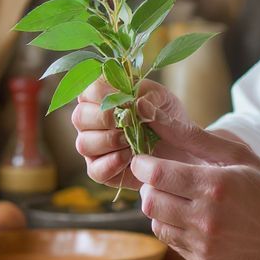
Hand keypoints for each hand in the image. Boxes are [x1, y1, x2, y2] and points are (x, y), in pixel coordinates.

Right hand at [72, 79, 195, 190]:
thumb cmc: (164, 116)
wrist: (179, 145)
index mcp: (102, 96)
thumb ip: (151, 96)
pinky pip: (95, 170)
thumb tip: (138, 103)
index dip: (101, 93)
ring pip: (83, 143)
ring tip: (131, 141)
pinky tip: (129, 157)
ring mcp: (93, 146)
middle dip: (103, 118)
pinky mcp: (101, 169)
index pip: (87, 89)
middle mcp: (92, 121)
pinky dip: (111, 164)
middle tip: (128, 120)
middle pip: (79, 117)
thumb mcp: (164, 99)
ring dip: (109, 141)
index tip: (123, 98)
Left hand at [129, 87, 259, 259]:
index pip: (157, 175)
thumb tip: (156, 118)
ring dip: (161, 208)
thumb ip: (194, 137)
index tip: (143, 161)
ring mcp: (205, 245)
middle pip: (150, 201)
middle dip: (149, 187)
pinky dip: (175, 228)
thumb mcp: (237, 155)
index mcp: (215, 186)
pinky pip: (172, 243)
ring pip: (157, 223)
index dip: (142, 165)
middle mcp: (207, 218)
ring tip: (181, 199)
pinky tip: (194, 219)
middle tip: (164, 180)